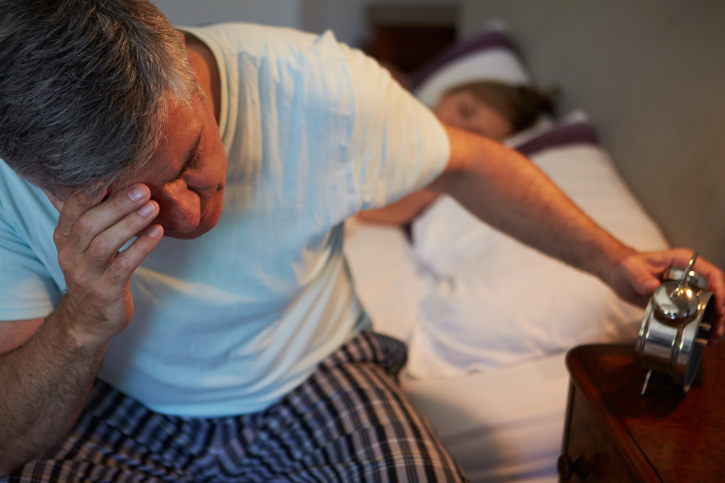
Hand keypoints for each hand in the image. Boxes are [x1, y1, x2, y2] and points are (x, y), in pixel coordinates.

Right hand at [48, 184, 162, 347]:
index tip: (109, 176)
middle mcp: (70, 256)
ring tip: (153, 207)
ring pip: (105, 244)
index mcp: (64, 239)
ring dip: (131, 223)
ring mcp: (87, 275)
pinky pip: (123, 266)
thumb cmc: (93, 273)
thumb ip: (89, 217)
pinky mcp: (106, 291)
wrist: (88, 320)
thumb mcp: (83, 246)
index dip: (88, 193)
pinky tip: (157, 232)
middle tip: (143, 189)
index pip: (72, 211)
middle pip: (90, 224)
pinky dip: (141, 247)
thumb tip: (99, 180)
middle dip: (117, 205)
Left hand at [609, 248, 724, 341]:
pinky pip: (697, 312)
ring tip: (713, 337)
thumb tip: (653, 287)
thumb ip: (640, 278)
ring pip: (710, 304)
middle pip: (716, 292)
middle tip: (717, 330)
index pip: (711, 274)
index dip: (721, 291)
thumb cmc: (627, 266)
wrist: (620, 276)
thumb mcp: (631, 270)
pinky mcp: (681, 301)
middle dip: (720, 312)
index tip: (720, 309)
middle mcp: (690, 275)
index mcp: (683, 262)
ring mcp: (687, 289)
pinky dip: (702, 324)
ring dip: (714, 321)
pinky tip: (704, 337)